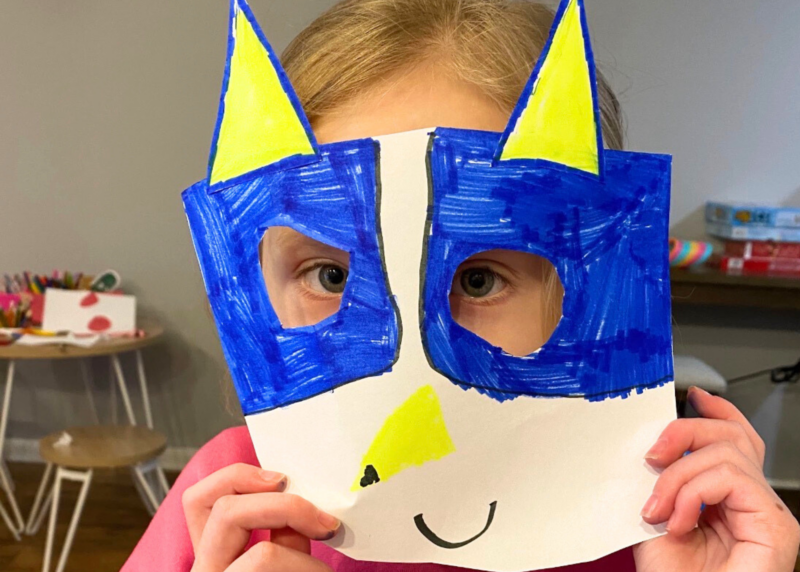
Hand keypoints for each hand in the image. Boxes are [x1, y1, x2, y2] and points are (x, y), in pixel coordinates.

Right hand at [182, 463, 339, 571]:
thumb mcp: (289, 558)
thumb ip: (284, 531)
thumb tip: (303, 496)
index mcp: (214, 552)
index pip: (198, 499)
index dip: (237, 476)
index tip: (283, 480)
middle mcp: (205, 568)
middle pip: (226, 512)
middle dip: (286, 509)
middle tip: (325, 523)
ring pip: (263, 553)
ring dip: (306, 561)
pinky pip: (274, 567)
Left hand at [634, 387, 799, 571]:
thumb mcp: (656, 517)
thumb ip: (661, 482)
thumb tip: (652, 447)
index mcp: (727, 498)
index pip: (736, 440)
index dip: (718, 413)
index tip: (692, 396)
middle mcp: (753, 502)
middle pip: (732, 436)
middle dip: (684, 433)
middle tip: (651, 458)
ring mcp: (767, 513)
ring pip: (726, 453)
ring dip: (678, 476)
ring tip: (660, 510)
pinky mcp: (775, 526)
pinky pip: (730, 478)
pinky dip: (693, 492)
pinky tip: (678, 519)